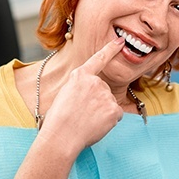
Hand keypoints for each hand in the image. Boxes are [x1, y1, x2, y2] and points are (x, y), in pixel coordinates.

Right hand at [40, 37, 124, 151]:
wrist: (61, 137)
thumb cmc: (57, 120)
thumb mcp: (64, 94)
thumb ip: (80, 89)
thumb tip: (90, 97)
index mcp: (80, 76)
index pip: (99, 59)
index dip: (111, 49)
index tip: (120, 42)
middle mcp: (95, 82)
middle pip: (103, 90)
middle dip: (97, 101)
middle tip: (82, 114)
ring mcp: (105, 95)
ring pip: (109, 103)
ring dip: (101, 112)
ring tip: (85, 121)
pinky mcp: (114, 109)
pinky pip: (116, 115)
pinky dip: (108, 121)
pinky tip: (95, 125)